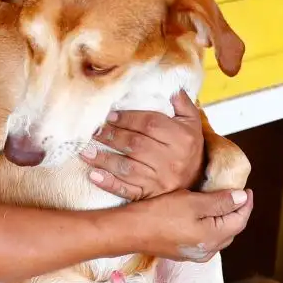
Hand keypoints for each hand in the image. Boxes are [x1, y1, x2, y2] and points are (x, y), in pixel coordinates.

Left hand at [80, 90, 206, 200]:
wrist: (196, 181)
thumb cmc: (188, 147)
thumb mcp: (191, 123)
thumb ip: (182, 103)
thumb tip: (172, 87)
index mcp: (181, 138)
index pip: (150, 124)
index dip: (128, 118)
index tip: (110, 115)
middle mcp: (171, 160)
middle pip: (136, 145)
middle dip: (112, 136)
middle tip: (94, 131)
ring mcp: (160, 180)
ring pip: (128, 168)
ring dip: (104, 159)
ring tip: (86, 151)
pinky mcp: (151, 195)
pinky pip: (127, 191)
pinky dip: (109, 184)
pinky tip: (93, 176)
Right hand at [125, 187, 253, 262]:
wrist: (130, 232)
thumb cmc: (160, 215)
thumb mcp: (193, 202)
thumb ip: (220, 201)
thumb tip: (241, 198)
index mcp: (213, 238)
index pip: (240, 220)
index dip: (246, 204)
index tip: (247, 190)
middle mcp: (208, 251)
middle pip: (231, 230)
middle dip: (237, 212)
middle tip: (236, 194)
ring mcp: (195, 254)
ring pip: (219, 236)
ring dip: (223, 220)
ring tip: (222, 203)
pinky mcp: (183, 252)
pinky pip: (206, 239)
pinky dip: (211, 226)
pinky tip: (204, 216)